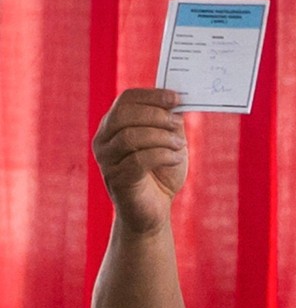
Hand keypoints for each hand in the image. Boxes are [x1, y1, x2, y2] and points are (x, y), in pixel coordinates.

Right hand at [92, 88, 187, 234]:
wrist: (153, 211)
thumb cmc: (161, 174)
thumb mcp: (168, 143)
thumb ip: (169, 122)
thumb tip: (177, 101)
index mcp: (113, 126)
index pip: (126, 100)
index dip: (152, 95)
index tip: (176, 98)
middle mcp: (103, 140)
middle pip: (125, 114)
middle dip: (156, 116)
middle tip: (178, 124)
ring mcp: (107, 160)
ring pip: (131, 136)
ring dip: (161, 137)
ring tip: (180, 145)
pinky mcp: (117, 179)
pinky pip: (138, 160)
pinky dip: (162, 155)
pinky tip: (176, 158)